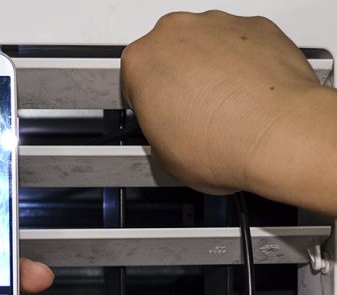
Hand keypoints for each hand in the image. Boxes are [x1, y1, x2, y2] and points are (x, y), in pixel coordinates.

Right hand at [121, 11, 322, 197]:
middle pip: (166, 54)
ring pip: (204, 45)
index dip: (145, 103)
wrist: (277, 136)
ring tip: (219, 108)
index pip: (131, 80)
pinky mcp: (255, 26)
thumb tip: (167, 136)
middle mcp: (175, 33)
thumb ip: (157, 133)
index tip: (156, 116)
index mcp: (141, 63)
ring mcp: (217, 25)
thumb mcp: (164, 157)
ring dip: (207, 70)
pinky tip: (244, 95)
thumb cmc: (220, 144)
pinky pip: (239, 44)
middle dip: (175, 80)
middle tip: (188, 114)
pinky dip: (241, 64)